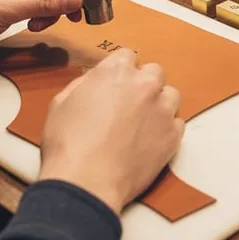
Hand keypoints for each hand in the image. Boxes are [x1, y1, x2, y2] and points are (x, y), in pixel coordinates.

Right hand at [39, 49, 184, 215]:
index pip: (127, 56)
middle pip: (154, 72)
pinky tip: (150, 141)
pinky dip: (166, 129)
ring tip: (142, 123)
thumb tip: (95, 81)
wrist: (85, 183)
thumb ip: (84, 84)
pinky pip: (177, 123)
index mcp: (116, 71)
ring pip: (170, 95)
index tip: (116, 84)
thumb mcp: (61, 102)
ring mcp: (162, 109)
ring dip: (159, 103)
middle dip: (143, 84)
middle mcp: (145, 84)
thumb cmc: (67, 144)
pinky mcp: (173, 135)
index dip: (120, 71)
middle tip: (129, 104)